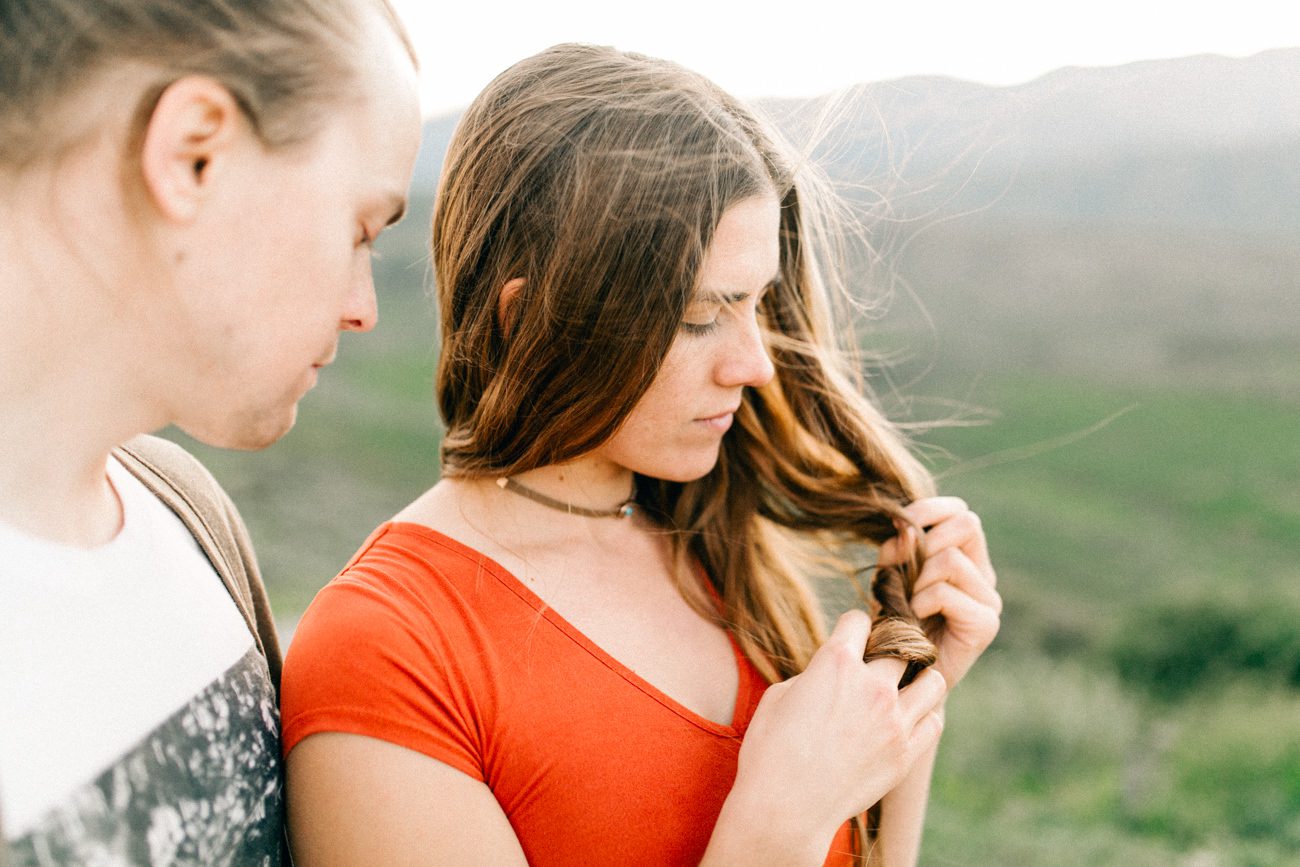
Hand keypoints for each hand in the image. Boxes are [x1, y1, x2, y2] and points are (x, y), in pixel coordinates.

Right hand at [709, 611, 946, 862]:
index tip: (849, 639)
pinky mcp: (905, 755)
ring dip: (918, 679)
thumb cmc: (770, 751)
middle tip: (878, 664)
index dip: (851, 627)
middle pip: (901, 647)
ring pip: (933, 681)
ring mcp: (894, 722)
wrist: (784, 809)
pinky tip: (907, 719)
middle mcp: (872, 686)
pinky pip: (934, 722)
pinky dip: (925, 715)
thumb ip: (813, 675)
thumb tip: (829, 676)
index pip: (858, 620)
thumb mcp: (779, 696)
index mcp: (836, 663)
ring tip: (903, 689)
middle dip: (889, 649)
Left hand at [879, 496, 1000, 689]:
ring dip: (917, 578)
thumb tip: (903, 527)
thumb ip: (897, 550)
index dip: (929, 509)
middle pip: (967, 524)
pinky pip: (946, 592)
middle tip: (901, 570)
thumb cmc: (894, 624)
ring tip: (907, 602)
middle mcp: (983, 575)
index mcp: (966, 557)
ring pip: (951, 559)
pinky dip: (921, 601)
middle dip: (924, 540)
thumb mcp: (890, 577)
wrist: (902, 679)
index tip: (899, 526)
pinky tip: (914, 619)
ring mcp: (989, 600)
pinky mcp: (985, 625)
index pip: (960, 511)